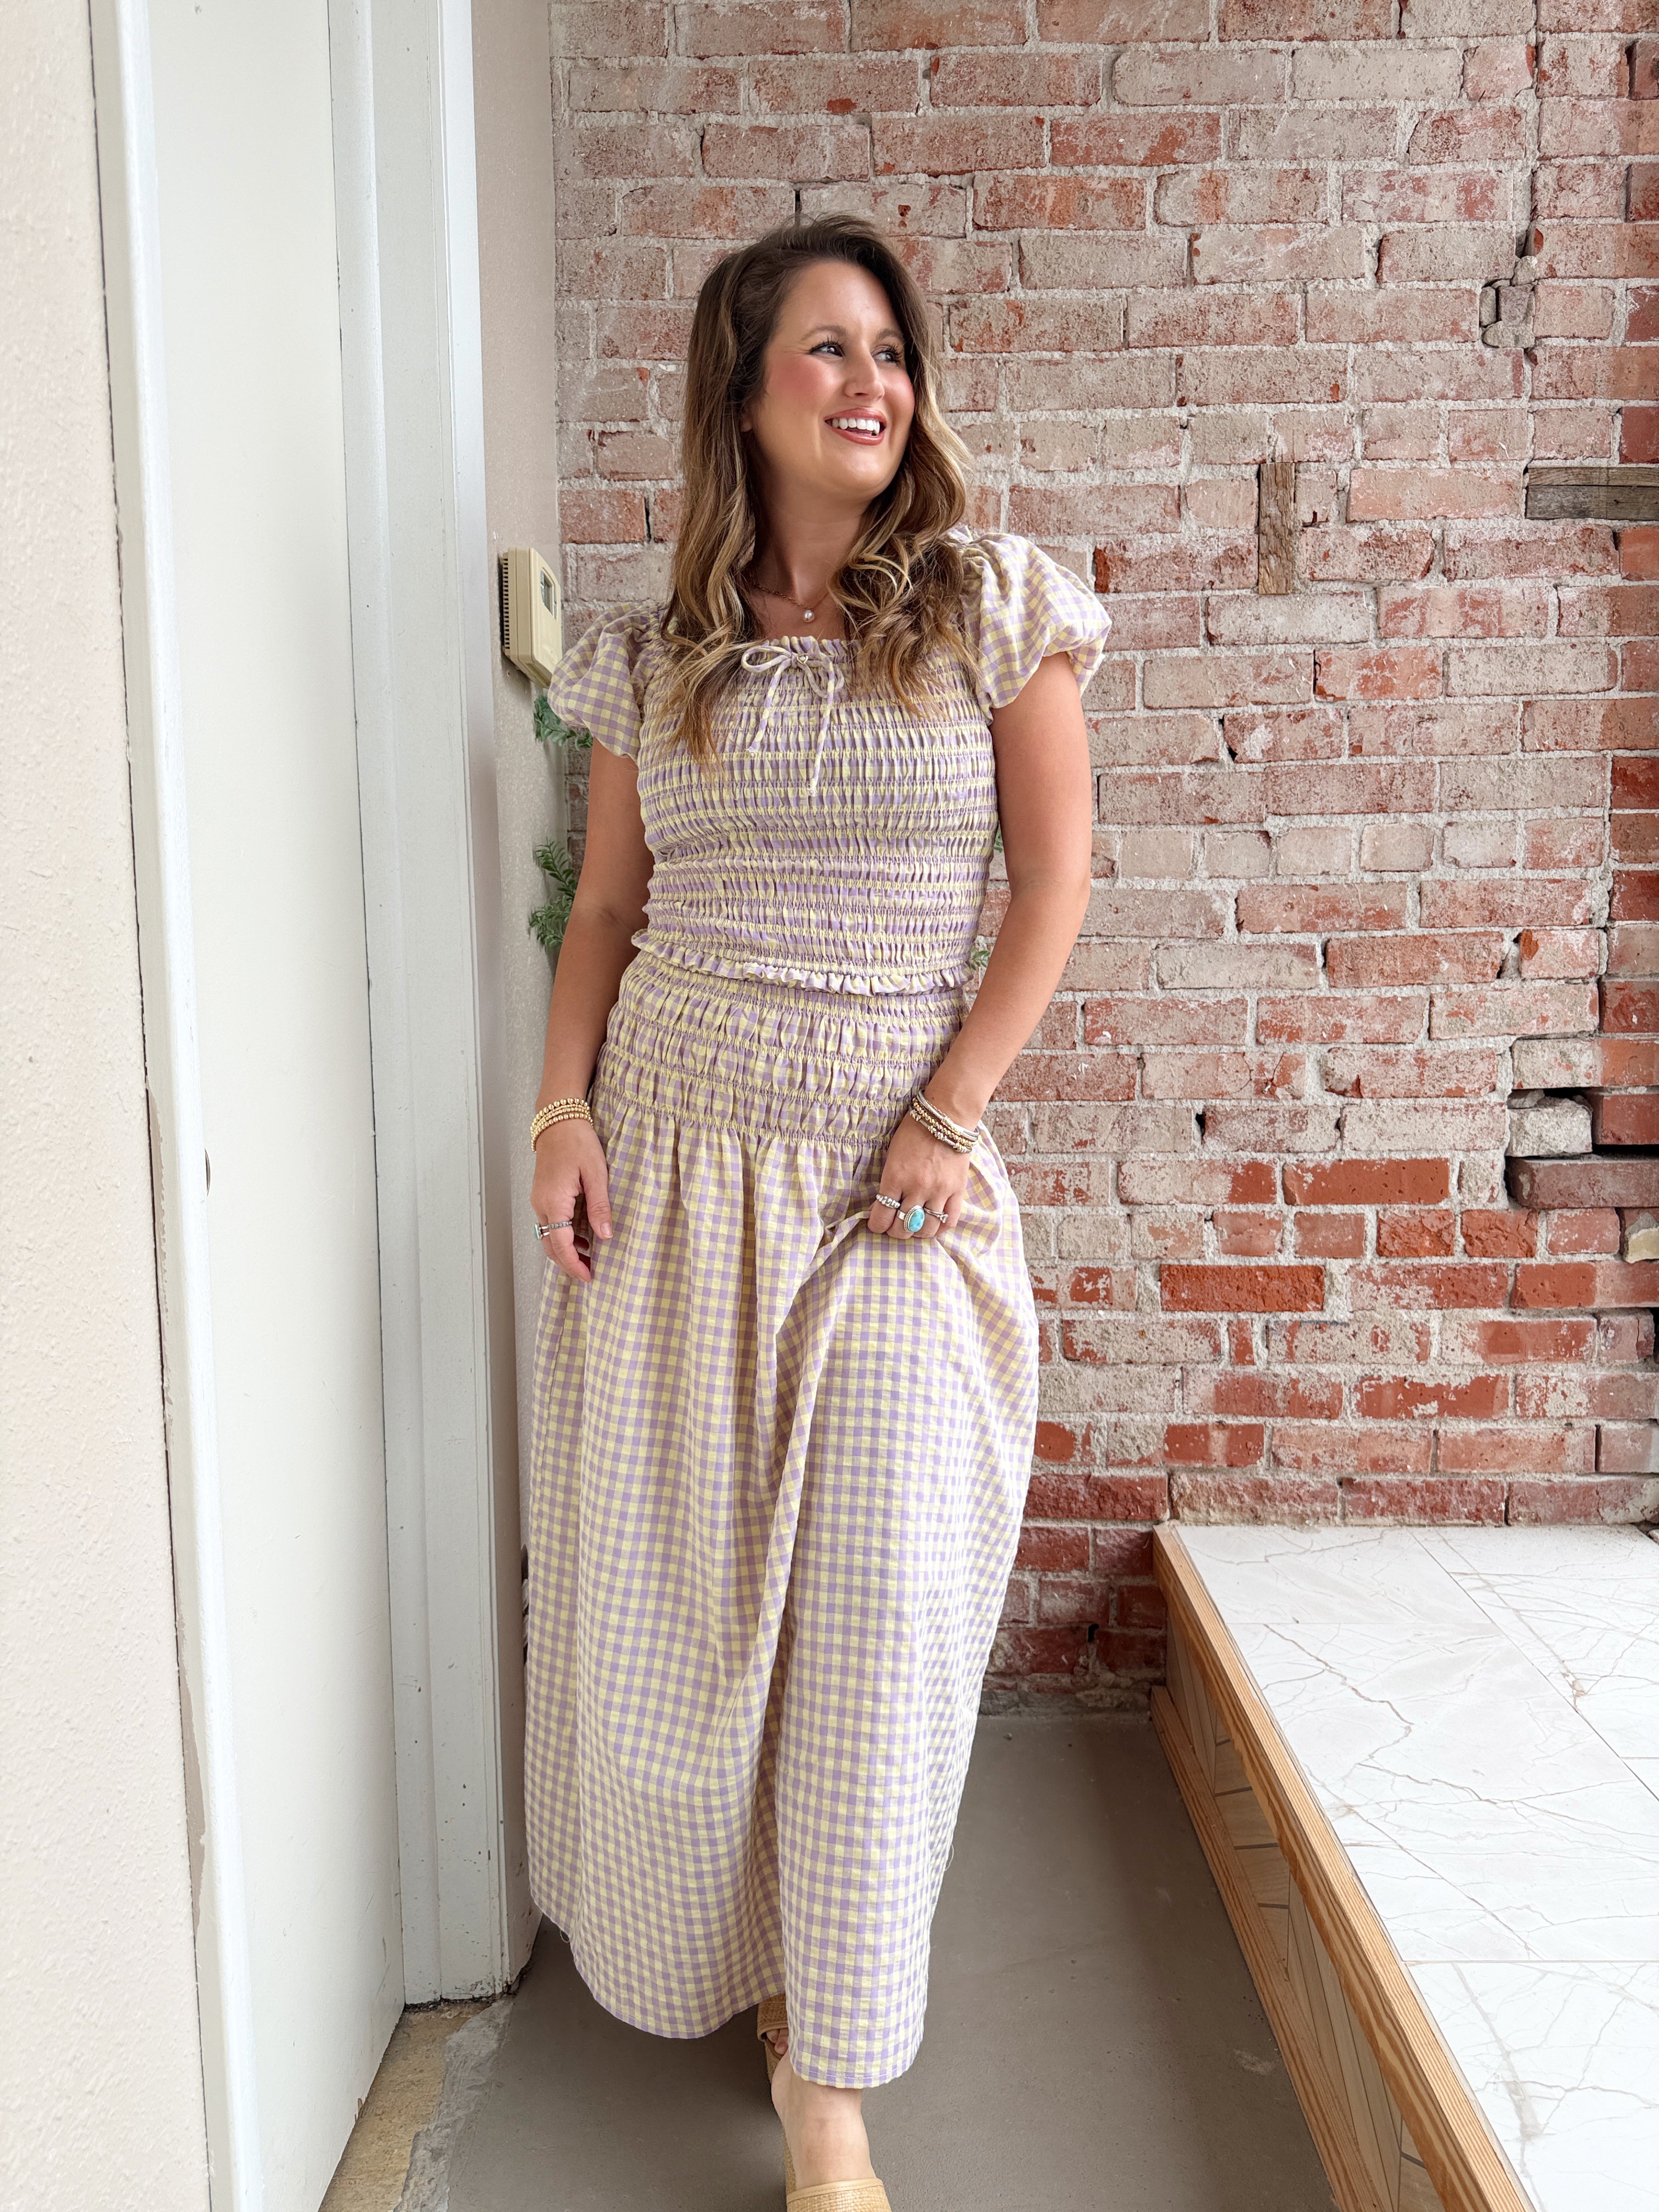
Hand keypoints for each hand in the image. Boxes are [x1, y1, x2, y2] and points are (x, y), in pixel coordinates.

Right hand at [532, 1120, 611, 1283]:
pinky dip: (562, 1236)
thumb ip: (600, 1206)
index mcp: (553, 1202)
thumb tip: (606, 1235)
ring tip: (588, 1257)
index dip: (574, 1264)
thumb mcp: (596, 1174)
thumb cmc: (577, 1142)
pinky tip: (581, 1236)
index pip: (561, 1245)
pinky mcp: (542, 1195)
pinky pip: (548, 1223)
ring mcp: (538, 1200)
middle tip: (589, 1273)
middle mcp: (540, 1204)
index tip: (588, 1277)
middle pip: (550, 1246)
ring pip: (547, 1236)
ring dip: (565, 1250)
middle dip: (568, 1263)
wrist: (558, 1119)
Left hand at [868, 1111, 971, 1242]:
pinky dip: (939, 1228)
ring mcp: (939, 1191)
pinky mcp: (957, 1191)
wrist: (945, 1117)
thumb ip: (889, 1181)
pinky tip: (933, 1225)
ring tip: (914, 1226)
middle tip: (894, 1225)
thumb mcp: (892, 1155)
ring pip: (926, 1228)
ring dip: (917, 1232)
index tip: (877, 1225)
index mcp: (895, 1177)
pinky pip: (949, 1221)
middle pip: (903, 1227)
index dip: (877, 1226)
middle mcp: (916, 1188)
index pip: (882, 1215)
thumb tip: (883, 1205)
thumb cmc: (913, 1132)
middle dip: (895, 1231)